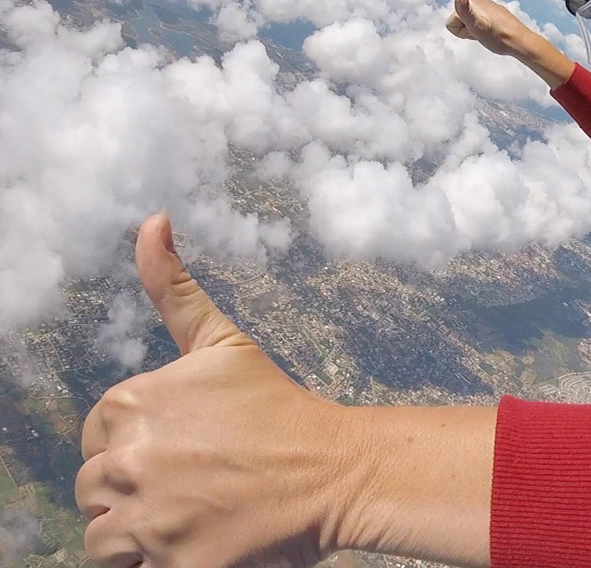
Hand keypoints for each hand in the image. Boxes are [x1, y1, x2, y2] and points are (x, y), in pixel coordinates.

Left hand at [75, 214, 346, 566]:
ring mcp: (146, 516)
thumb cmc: (280, 406)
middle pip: (94, 486)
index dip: (135, 441)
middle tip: (194, 482)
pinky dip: (152, 561)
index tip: (183, 444)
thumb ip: (172, 285)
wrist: (334, 471)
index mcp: (133, 404)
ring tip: (189, 514)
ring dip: (136, 529)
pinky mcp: (167, 564)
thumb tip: (151, 219)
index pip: (96, 433)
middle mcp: (129, 460)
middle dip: (134, 486)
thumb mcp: (224, 341)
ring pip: (101, 535)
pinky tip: (193, 540)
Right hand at [447, 0, 576, 88]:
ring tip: (488, 34)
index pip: (451, 22)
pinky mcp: (495, 14)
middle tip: (482, 34)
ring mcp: (488, 7)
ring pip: (469, 24)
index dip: (461, 32)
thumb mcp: (477, 26)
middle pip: (459, 21)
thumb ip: (465, 10)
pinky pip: (480, 24)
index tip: (475, 32)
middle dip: (467, 31)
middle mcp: (480, 1)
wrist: (520, 42)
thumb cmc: (498, 37)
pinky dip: (483, 31)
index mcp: (473, 1)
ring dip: (475, 32)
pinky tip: (493, 34)